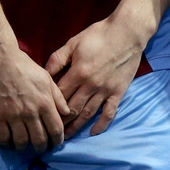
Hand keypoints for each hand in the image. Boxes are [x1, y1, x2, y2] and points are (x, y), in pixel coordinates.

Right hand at [0, 45, 69, 151]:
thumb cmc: (25, 66)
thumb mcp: (46, 79)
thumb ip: (57, 97)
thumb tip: (67, 113)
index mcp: (45, 103)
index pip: (56, 130)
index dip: (57, 141)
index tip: (56, 144)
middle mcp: (31, 113)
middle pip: (39, 139)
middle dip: (41, 147)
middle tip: (40, 148)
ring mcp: (13, 116)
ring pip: (21, 141)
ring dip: (24, 147)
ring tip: (24, 147)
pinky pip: (3, 137)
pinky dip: (7, 143)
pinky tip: (8, 143)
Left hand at [46, 13, 149, 137]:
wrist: (127, 33)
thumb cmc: (99, 35)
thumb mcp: (73, 42)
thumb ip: (57, 59)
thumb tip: (43, 73)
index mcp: (78, 73)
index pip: (59, 96)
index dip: (49, 106)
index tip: (41, 114)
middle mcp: (91, 85)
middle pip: (71, 108)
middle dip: (59, 121)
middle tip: (49, 130)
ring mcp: (105, 90)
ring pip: (88, 113)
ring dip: (76, 127)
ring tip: (66, 137)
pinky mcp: (118, 92)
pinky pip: (109, 112)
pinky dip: (101, 124)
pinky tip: (93, 133)